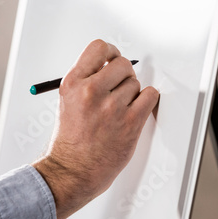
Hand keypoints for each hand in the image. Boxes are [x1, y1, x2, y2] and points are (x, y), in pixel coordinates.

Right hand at [32, 39, 158, 218]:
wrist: (73, 169)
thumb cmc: (70, 139)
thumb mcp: (67, 100)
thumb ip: (86, 79)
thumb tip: (110, 64)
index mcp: (73, 83)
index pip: (99, 48)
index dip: (111, 52)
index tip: (113, 58)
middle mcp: (91, 92)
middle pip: (122, 64)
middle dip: (123, 75)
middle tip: (118, 89)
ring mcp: (112, 107)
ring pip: (136, 83)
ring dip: (132, 94)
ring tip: (118, 110)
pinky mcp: (130, 122)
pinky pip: (150, 96)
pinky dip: (146, 101)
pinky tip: (134, 111)